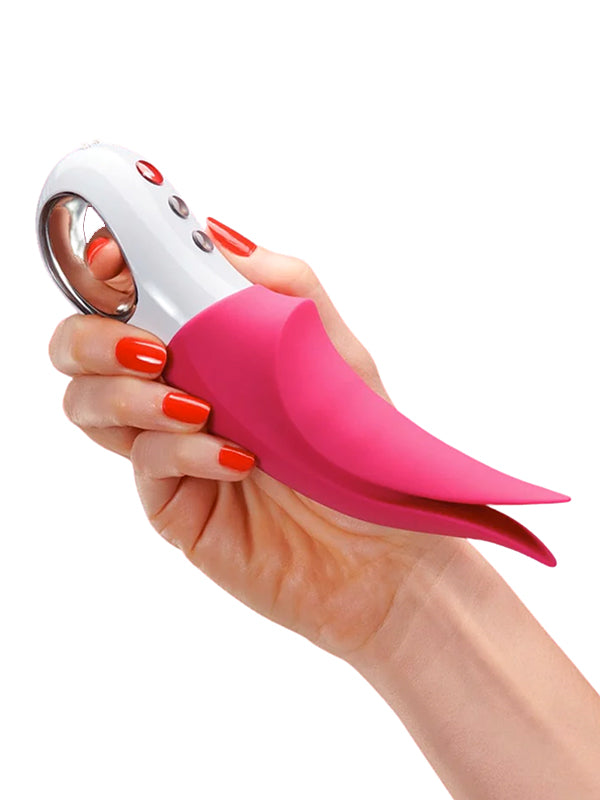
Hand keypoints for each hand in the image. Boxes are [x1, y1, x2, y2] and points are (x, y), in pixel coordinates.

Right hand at [48, 219, 458, 660]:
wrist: (382, 553)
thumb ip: (284, 289)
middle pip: (81, 349)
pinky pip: (145, 462)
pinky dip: (183, 449)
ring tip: (196, 405)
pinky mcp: (171, 503)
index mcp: (209, 346)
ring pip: (89, 404)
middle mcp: (176, 390)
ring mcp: (168, 449)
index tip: (116, 259)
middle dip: (94, 336)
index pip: (130, 296)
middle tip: (150, 344)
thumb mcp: (336, 355)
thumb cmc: (361, 451)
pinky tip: (236, 458)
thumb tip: (220, 234)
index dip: (106, 271)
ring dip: (129, 394)